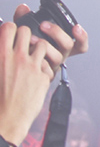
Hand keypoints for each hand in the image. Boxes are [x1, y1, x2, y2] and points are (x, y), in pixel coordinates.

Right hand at [0, 22, 56, 146]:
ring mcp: (32, 66)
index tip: (9, 32)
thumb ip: (1, 55)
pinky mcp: (44, 76)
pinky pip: (48, 63)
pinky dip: (43, 67)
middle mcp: (17, 58)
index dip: (10, 28)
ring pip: (42, 44)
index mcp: (1, 56)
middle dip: (26, 34)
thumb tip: (4, 46)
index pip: (8, 28)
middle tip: (23, 42)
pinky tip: (36, 74)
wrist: (6, 119)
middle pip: (26, 31)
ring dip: (38, 48)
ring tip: (32, 57)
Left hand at [12, 4, 88, 72]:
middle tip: (44, 25)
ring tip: (32, 39)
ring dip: (46, 46)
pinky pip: (45, 69)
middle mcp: (60, 55)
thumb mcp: (28, 32)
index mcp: (62, 46)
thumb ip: (25, 19)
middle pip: (68, 45)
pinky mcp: (43, 74)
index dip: (81, 36)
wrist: (16, 67)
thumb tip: (23, 8)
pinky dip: (39, 61)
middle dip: (57, 33)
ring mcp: (52, 65)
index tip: (76, 27)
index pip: (80, 43)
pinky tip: (30, 54)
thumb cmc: (26, 49)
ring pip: (57, 57)